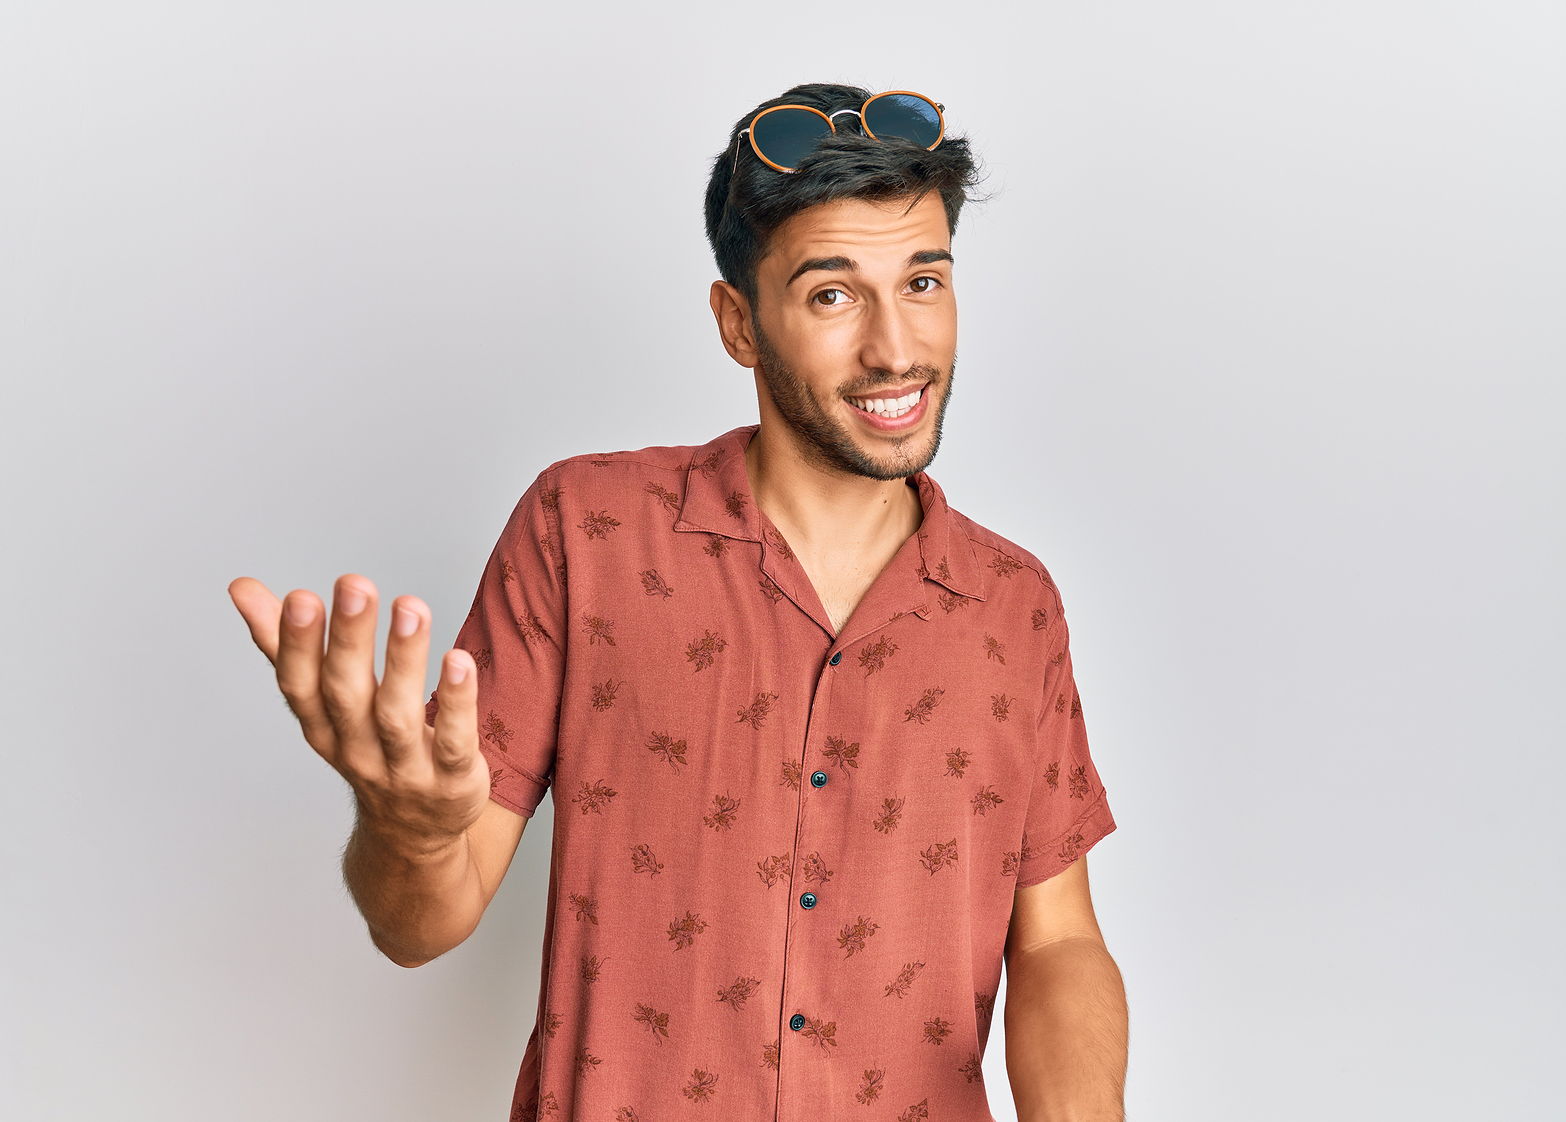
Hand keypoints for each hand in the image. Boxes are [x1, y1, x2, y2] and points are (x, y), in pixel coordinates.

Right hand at [228, 573, 490, 851]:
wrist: (413, 836)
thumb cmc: (366, 747)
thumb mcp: (323, 703)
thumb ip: (285, 643)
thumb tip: (241, 587)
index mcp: (321, 726)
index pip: (299, 686)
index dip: (295, 645)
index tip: (300, 596)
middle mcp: (356, 749)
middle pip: (346, 693)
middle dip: (347, 639)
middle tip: (354, 585)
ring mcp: (404, 769)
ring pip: (398, 715)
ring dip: (403, 660)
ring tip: (410, 606)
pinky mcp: (451, 779)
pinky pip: (453, 740)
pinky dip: (456, 702)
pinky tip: (459, 659)